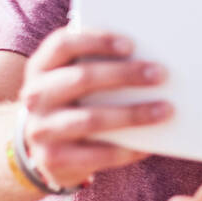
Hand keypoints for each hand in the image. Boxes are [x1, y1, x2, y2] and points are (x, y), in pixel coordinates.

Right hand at [18, 28, 170, 189]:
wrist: (40, 151)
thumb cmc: (72, 104)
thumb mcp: (71, 81)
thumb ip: (97, 66)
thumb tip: (150, 59)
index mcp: (41, 67)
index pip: (63, 44)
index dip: (96, 41)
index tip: (131, 45)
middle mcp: (35, 96)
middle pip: (81, 78)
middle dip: (124, 74)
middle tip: (160, 74)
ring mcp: (41, 129)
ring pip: (91, 119)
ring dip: (132, 114)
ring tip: (165, 109)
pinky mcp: (53, 159)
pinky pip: (97, 153)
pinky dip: (127, 149)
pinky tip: (150, 144)